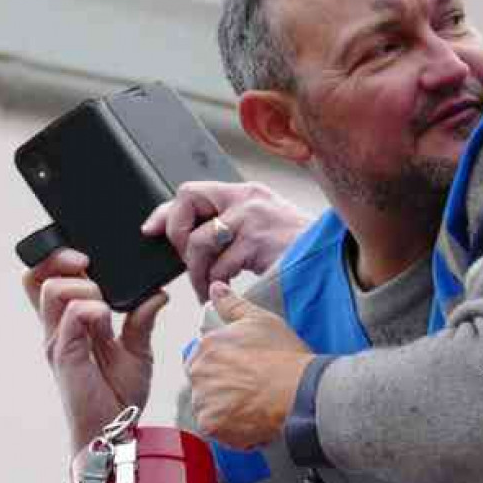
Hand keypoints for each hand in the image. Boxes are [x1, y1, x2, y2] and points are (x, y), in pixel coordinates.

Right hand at [22, 249, 167, 455]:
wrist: (115, 430)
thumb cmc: (119, 394)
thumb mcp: (136, 350)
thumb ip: (141, 320)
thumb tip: (157, 293)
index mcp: (68, 325)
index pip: (42, 280)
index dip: (54, 259)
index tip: (85, 257)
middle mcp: (56, 330)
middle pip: (35, 277)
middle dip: (62, 260)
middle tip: (89, 265)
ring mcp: (58, 342)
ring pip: (53, 290)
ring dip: (84, 286)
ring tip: (106, 307)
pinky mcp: (66, 355)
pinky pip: (72, 316)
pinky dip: (93, 308)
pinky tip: (107, 319)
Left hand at [142, 181, 311, 301]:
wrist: (334, 263)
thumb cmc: (300, 252)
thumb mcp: (263, 230)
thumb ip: (232, 228)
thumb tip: (193, 242)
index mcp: (247, 193)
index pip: (192, 191)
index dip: (164, 211)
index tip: (149, 230)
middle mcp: (247, 198)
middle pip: (187, 199)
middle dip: (177, 235)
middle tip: (188, 262)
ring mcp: (252, 218)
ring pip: (199, 242)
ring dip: (196, 273)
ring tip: (205, 289)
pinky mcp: (257, 242)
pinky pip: (220, 265)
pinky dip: (215, 284)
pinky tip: (223, 292)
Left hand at [188, 282, 313, 448]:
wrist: (299, 392)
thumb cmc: (284, 357)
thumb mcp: (260, 320)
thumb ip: (232, 304)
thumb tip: (216, 288)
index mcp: (207, 345)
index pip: (204, 358)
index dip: (226, 366)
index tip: (245, 372)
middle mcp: (199, 372)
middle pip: (204, 385)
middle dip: (224, 389)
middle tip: (253, 390)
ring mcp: (203, 400)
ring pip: (210, 408)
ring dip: (227, 411)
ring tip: (255, 406)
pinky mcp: (211, 425)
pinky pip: (218, 431)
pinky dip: (233, 431)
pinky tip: (254, 421)